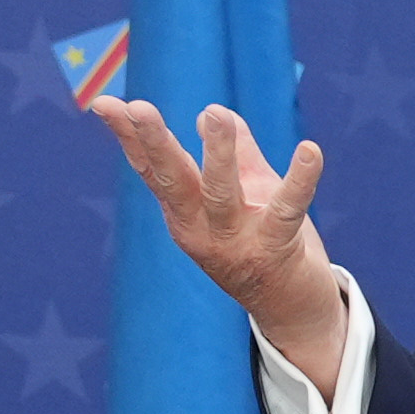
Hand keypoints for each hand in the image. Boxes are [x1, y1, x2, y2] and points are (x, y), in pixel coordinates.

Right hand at [95, 96, 343, 389]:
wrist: (294, 311)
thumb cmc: (265, 244)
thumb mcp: (247, 193)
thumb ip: (236, 154)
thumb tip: (213, 111)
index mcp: (186, 214)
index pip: (152, 170)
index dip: (129, 137)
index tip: (104, 103)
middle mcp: (202, 230)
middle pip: (173, 181)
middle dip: (155, 143)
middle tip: (139, 107)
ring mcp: (235, 243)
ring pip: (221, 193)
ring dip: (218, 153)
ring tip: (214, 113)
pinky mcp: (274, 251)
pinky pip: (286, 210)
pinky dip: (300, 180)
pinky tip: (310, 150)